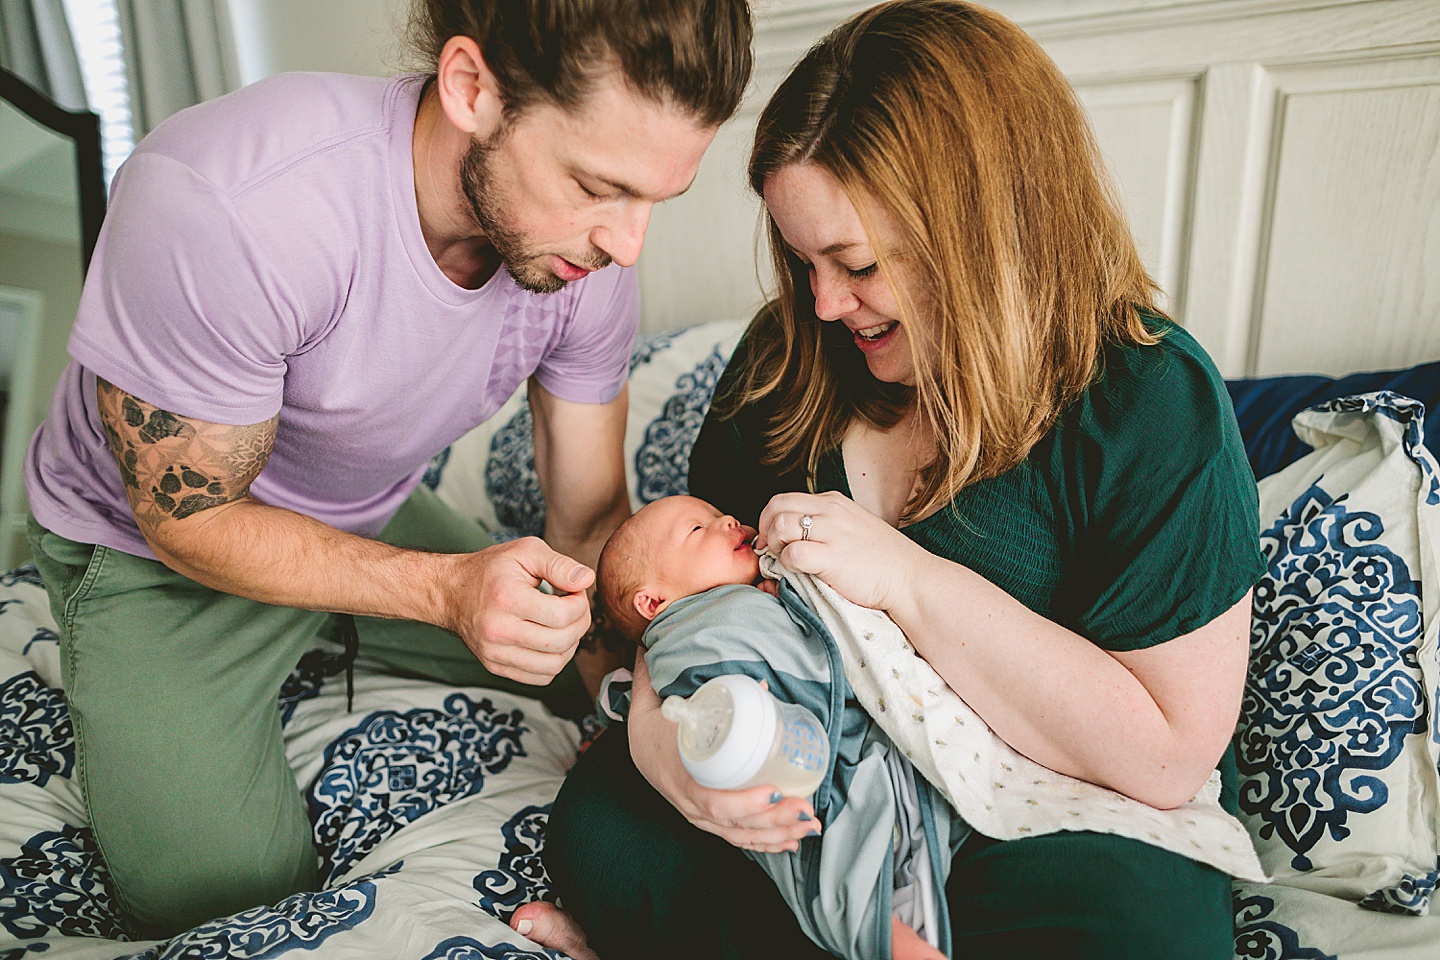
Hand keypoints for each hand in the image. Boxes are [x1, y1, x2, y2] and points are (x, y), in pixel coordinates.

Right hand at [442, 537, 594, 685]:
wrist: (451, 592)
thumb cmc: (491, 570)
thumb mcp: (526, 551)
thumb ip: (559, 564)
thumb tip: (586, 579)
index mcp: (507, 599)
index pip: (562, 615)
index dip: (580, 603)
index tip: (575, 593)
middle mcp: (498, 631)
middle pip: (561, 642)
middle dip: (580, 623)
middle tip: (574, 607)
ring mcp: (495, 653)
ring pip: (554, 665)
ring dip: (570, 645)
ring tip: (563, 624)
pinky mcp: (495, 667)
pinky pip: (540, 678)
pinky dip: (554, 662)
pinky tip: (550, 640)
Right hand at [627, 658, 819, 852]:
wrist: (638, 758)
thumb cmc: (650, 732)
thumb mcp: (647, 706)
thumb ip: (653, 677)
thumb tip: (654, 645)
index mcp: (680, 778)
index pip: (713, 800)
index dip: (744, 802)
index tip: (774, 792)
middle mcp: (691, 805)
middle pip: (735, 824)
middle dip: (774, 821)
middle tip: (806, 810)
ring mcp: (701, 817)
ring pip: (741, 836)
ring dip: (778, 834)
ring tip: (809, 825)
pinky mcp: (711, 822)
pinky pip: (739, 840)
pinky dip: (767, 843)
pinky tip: (792, 841)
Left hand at [757, 491, 924, 611]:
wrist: (910, 579)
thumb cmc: (882, 561)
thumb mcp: (853, 527)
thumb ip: (825, 524)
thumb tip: (794, 535)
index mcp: (834, 502)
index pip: (784, 499)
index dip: (769, 519)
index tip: (771, 540)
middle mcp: (831, 511)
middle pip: (776, 507)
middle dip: (765, 529)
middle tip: (771, 551)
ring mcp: (832, 532)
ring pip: (780, 526)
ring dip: (775, 546)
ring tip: (785, 561)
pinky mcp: (832, 557)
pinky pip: (793, 554)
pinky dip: (787, 564)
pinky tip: (798, 572)